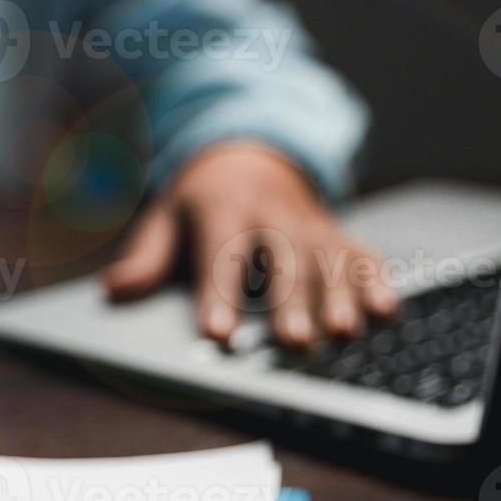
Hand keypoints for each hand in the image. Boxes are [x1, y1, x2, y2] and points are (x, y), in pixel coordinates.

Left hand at [102, 143, 395, 347]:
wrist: (252, 158)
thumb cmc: (204, 203)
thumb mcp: (166, 219)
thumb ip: (147, 257)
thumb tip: (114, 291)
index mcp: (224, 208)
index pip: (220, 254)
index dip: (218, 296)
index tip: (216, 334)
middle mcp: (273, 214)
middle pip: (283, 260)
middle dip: (290, 302)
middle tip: (292, 341)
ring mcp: (311, 225)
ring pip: (328, 261)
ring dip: (339, 298)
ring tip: (342, 333)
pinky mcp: (339, 235)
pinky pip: (362, 255)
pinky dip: (376, 281)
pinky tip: (386, 311)